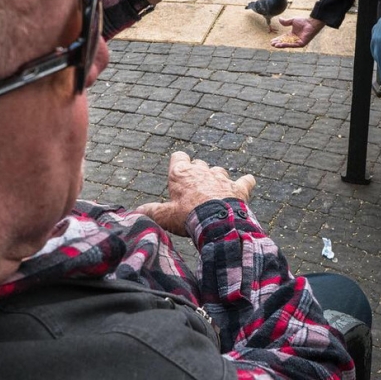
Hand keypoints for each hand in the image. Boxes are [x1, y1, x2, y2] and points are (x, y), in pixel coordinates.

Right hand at [135, 151, 255, 235]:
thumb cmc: (187, 217)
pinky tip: (246, 185)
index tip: (178, 173)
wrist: (217, 222)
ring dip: (216, 179)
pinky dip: (245, 183)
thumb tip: (134, 212)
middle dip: (197, 173)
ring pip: (218, 171)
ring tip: (214, 193)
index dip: (178, 163)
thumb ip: (150, 211)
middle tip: (194, 190)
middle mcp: (202, 171)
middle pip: (198, 164)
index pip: (178, 157)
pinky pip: (246, 180)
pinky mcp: (238, 187)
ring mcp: (221, 178)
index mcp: (182, 174)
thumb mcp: (165, 216)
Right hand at [270, 17, 325, 47]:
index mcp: (292, 34)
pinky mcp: (301, 44)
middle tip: (272, 44)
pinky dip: (286, 45)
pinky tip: (281, 45)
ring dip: (281, 45)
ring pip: (287, 44)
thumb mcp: (292, 21)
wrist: (311, 23)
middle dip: (278, 43)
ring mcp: (297, 42)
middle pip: (284, 42)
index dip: (277, 39)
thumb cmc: (304, 21)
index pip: (283, 38)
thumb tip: (279, 19)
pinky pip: (292, 45)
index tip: (271, 41)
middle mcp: (294, 39)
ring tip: (275, 45)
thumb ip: (286, 22)